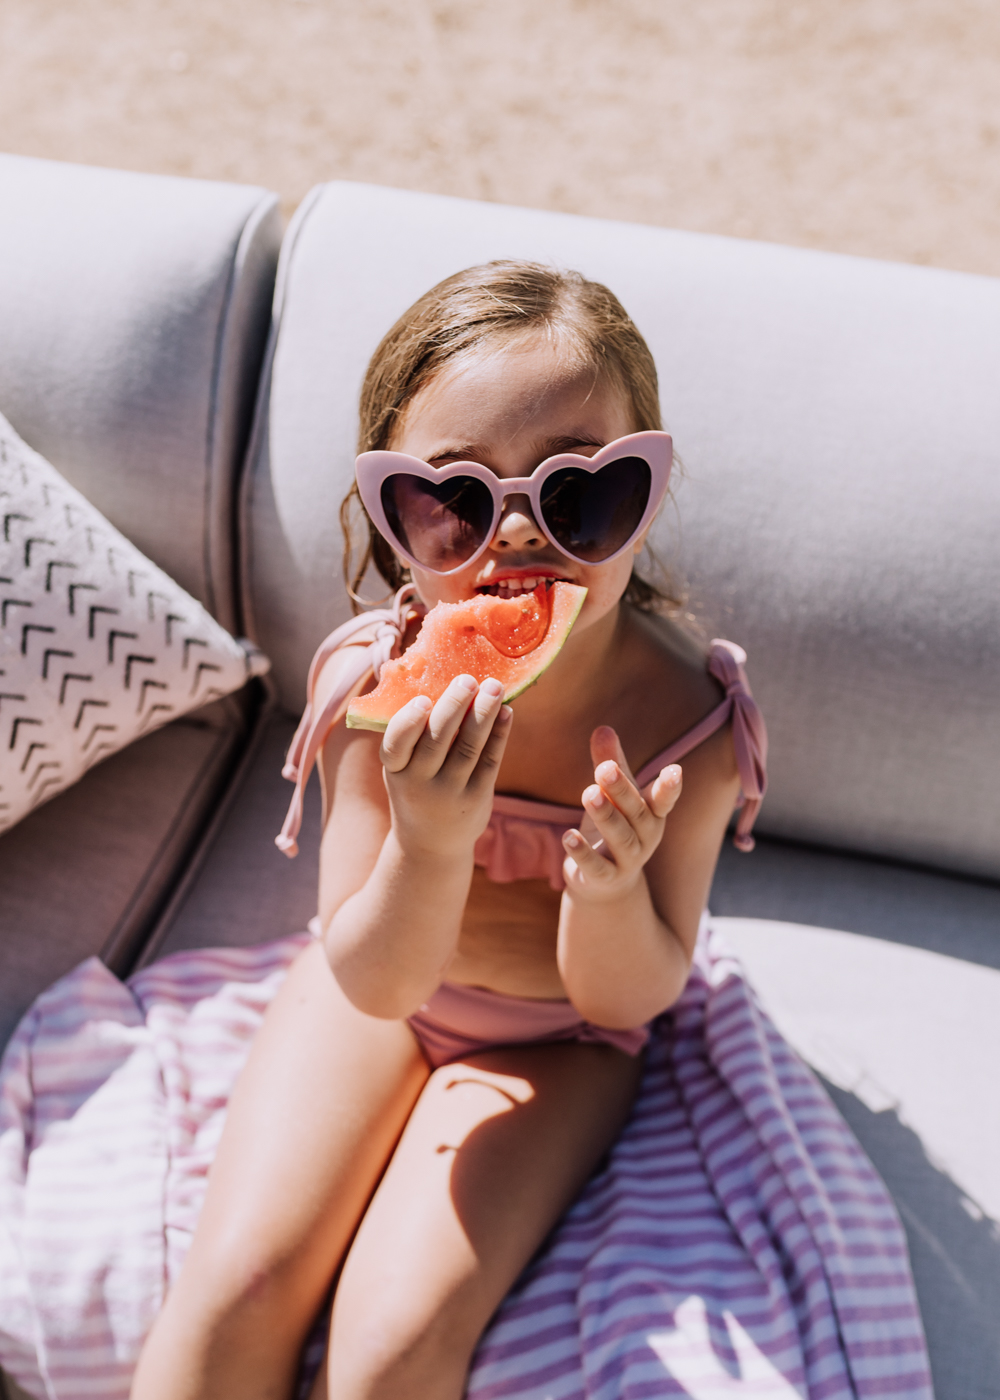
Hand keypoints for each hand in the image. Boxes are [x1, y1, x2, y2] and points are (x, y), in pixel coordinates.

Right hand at [379, 674, 511, 857]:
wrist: (430, 843)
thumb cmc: (415, 788)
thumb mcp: (402, 768)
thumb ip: (415, 735)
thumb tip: (440, 680)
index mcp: (395, 770)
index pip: (395, 745)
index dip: (408, 722)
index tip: (423, 700)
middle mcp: (419, 783)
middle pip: (437, 740)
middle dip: (454, 706)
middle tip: (468, 679)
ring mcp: (450, 792)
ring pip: (469, 746)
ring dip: (483, 713)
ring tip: (494, 686)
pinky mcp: (477, 797)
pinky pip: (490, 760)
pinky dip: (499, 733)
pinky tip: (506, 712)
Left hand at [561, 726, 681, 901]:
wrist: (606, 883)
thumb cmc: (614, 828)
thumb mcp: (612, 797)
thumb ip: (610, 763)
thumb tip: (602, 728)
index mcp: (651, 814)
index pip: (663, 800)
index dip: (669, 787)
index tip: (675, 770)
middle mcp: (645, 837)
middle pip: (636, 813)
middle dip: (622, 791)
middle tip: (606, 769)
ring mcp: (627, 860)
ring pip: (620, 838)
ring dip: (605, 816)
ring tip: (588, 793)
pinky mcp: (605, 877)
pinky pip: (595, 866)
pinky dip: (582, 852)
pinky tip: (567, 835)